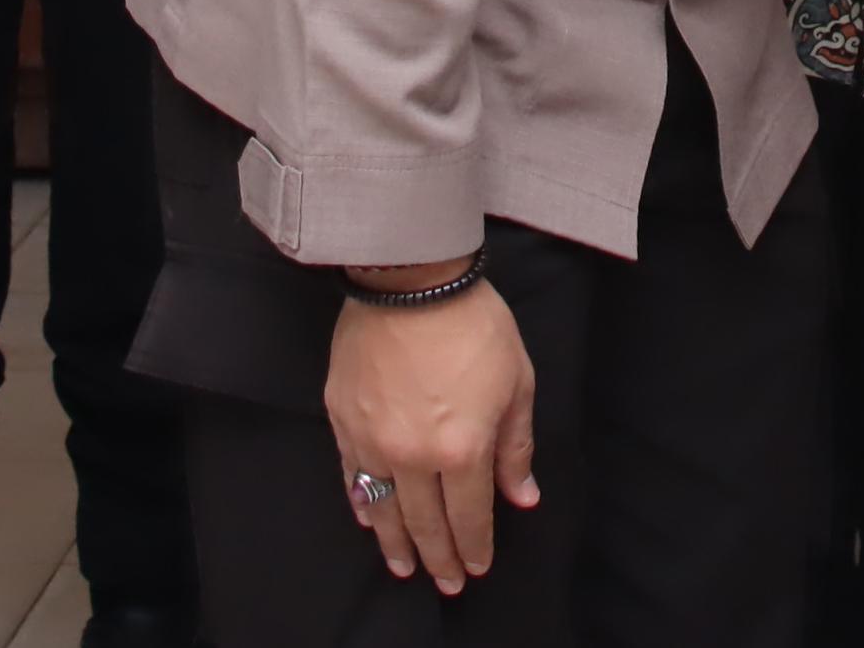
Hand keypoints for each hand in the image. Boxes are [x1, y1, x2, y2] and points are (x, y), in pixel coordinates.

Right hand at [327, 275, 539, 592]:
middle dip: (439, 557)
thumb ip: (515, 446)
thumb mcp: (516, 382)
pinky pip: (352, 477)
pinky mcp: (342, 421)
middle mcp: (413, 455)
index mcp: (462, 447)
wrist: (411, 281)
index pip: (469, 515)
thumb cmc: (474, 325)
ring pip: (384, 509)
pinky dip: (362, 504)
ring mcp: (372, 441)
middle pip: (426, 521)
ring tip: (405, 568)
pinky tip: (369, 521)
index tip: (476, 568)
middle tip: (445, 583)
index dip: (474, 545)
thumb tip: (521, 496)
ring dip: (396, 544)